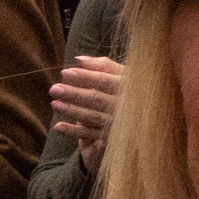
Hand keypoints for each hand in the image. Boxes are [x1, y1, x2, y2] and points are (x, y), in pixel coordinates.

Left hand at [50, 55, 125, 174]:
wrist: (144, 121)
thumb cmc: (128, 92)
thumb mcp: (122, 77)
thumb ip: (103, 66)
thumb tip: (79, 59)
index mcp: (130, 87)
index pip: (105, 80)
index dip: (85, 76)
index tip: (65, 72)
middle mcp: (127, 106)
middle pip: (97, 99)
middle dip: (75, 94)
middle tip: (54, 89)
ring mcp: (120, 123)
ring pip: (93, 117)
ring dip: (73, 111)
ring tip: (54, 104)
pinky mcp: (113, 139)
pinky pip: (91, 135)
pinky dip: (74, 131)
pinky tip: (58, 126)